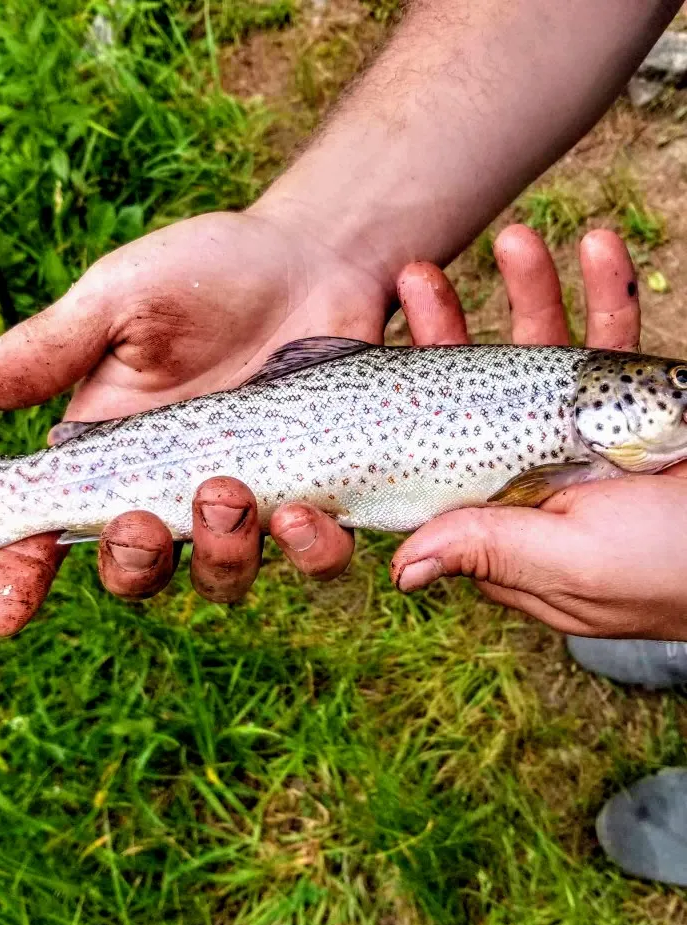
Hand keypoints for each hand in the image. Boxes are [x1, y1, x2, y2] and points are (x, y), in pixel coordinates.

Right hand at [0, 208, 470, 635]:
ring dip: (220, 556)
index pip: (45, 532)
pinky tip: (308, 513)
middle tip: (143, 521)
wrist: (310, 260)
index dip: (16, 582)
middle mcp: (167, 490)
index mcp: (105, 452)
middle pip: (134, 572)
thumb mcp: (120, 300)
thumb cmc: (204, 275)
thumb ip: (51, 347)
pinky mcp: (312, 497)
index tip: (0, 616)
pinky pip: (313, 559)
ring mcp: (242, 501)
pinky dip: (310, 552)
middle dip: (131, 563)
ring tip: (232, 491)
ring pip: (221, 577)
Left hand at [388, 228, 686, 640]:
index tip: (377, 350)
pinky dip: (609, 296)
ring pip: (542, 355)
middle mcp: (530, 469)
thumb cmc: (672, 573)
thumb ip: (491, 551)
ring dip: (531, 294)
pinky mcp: (632, 407)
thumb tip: (402, 569)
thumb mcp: (574, 566)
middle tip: (416, 278)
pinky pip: (616, 343)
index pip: (432, 452)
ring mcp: (580, 435)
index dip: (403, 401)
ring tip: (514, 241)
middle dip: (448, 330)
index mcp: (501, 513)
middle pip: (474, 391)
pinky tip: (598, 250)